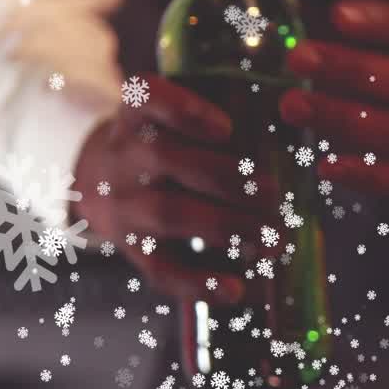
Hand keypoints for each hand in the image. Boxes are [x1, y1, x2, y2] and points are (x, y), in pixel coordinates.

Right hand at [74, 74, 273, 303]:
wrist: (96, 185)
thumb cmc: (163, 145)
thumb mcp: (171, 121)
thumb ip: (218, 120)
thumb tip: (291, 129)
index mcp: (137, 116)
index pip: (144, 98)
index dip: (183, 111)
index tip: (226, 127)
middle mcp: (124, 157)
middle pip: (166, 159)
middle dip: (226, 177)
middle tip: (276, 192)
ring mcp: (124, 206)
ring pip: (169, 214)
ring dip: (227, 228)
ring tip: (273, 240)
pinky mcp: (134, 250)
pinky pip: (162, 270)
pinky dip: (201, 284)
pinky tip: (237, 290)